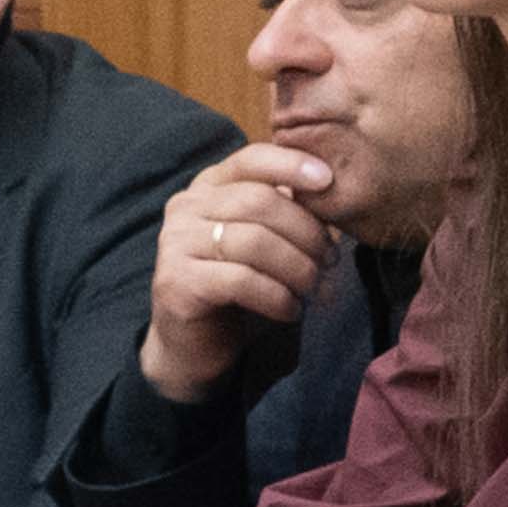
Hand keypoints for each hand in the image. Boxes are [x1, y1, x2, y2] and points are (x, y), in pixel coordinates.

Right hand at [134, 138, 345, 401]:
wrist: (193, 346)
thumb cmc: (238, 290)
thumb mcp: (266, 242)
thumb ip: (287, 213)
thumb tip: (332, 191)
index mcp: (207, 188)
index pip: (250, 159)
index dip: (291, 164)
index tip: (328, 180)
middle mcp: (185, 207)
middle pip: (259, 202)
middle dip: (306, 232)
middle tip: (331, 262)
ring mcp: (175, 243)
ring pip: (254, 242)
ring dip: (297, 268)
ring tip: (314, 290)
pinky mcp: (176, 281)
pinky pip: (241, 280)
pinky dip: (277, 296)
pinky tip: (290, 310)